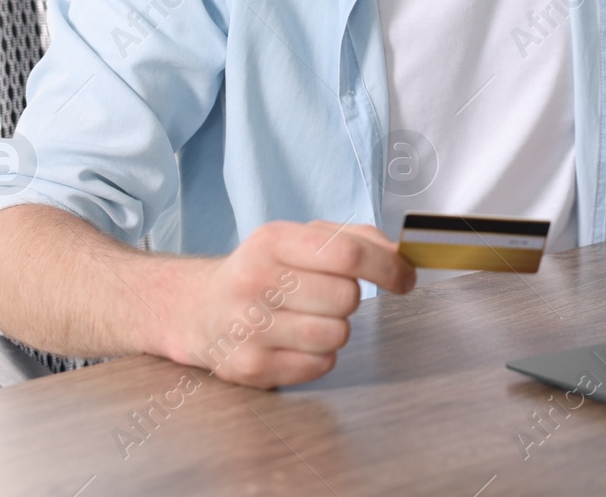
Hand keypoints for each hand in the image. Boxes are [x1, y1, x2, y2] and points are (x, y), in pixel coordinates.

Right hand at [165, 219, 414, 387]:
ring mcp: (248, 328)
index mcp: (272, 240)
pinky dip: (319, 356)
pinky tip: (294, 341)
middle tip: (324, 296)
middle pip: (346, 297)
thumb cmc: (265, 270)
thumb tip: (400, 258)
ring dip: (336, 329)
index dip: (387, 267)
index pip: (347, 253)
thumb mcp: (301, 238)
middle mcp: (254, 281)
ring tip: (307, 318)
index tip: (405, 278)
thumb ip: (356, 239)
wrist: (200, 308)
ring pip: (337, 334)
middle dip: (349, 298)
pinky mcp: (249, 367)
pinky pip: (320, 365)